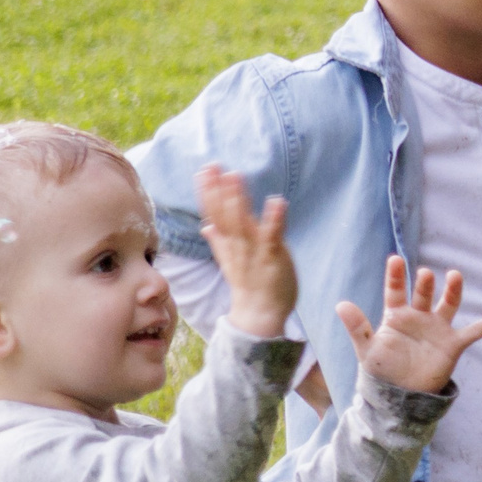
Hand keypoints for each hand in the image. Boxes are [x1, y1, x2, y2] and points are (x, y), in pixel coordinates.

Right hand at [196, 165, 297, 340]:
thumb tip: (207, 226)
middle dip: (218, 191)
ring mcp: (254, 252)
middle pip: (224, 215)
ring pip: (242, 224)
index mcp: (228, 244)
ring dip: (238, 200)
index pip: (214, 214)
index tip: (203, 170)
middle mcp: (237, 246)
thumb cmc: (250, 284)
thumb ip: (220, 241)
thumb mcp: (231, 260)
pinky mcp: (273, 258)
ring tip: (235, 176)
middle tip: (213, 166)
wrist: (260, 315)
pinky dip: (274, 219)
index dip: (208, 192)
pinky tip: (277, 201)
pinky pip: (272, 237)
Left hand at [335, 257, 481, 395]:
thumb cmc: (383, 370)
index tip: (395, 259)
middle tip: (425, 274)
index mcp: (397, 316)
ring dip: (453, 290)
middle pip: (424, 294)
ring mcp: (438, 329)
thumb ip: (358, 327)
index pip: (396, 291)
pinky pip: (473, 332)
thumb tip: (341, 304)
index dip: (396, 276)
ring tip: (454, 275)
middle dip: (425, 284)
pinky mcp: (453, 344)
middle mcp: (420, 317)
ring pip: (449, 304)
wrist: (401, 396)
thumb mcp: (367, 349)